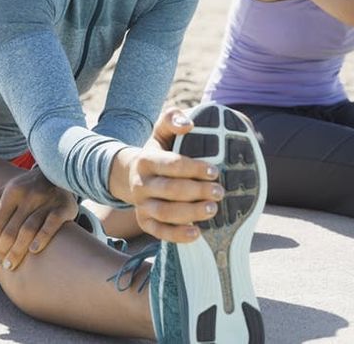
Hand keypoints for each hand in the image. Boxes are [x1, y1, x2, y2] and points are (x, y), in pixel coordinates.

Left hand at [0, 167, 77, 270]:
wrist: (61, 174)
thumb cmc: (26, 190)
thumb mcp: (4, 195)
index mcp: (12, 190)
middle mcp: (29, 194)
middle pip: (10, 230)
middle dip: (3, 250)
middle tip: (4, 262)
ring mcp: (48, 200)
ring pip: (28, 230)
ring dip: (17, 251)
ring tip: (12, 264)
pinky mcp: (64, 207)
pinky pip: (51, 225)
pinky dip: (41, 238)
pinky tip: (34, 250)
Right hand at [110, 107, 223, 242]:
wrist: (133, 173)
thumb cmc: (158, 149)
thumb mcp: (161, 130)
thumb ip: (172, 119)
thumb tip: (188, 124)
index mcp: (146, 160)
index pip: (171, 165)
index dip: (194, 168)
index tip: (214, 171)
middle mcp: (141, 184)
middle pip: (170, 190)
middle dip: (197, 192)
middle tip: (220, 192)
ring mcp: (141, 204)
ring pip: (164, 213)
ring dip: (190, 213)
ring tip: (213, 210)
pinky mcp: (143, 221)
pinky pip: (158, 232)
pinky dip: (176, 235)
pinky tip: (196, 233)